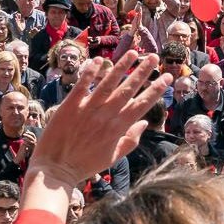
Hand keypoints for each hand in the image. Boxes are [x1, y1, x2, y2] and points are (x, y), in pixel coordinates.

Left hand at [25, 55, 164, 188]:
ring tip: (132, 52)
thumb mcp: (113, 157)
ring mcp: (88, 109)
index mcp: (119, 128)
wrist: (56, 170)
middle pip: (129, 89)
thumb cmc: (85, 165)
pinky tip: (99, 60)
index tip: (167, 77)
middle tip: (153, 56)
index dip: (156, 90)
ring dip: (121, 66)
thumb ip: (131, 140)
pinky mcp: (70, 106)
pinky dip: (91, 72)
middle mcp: (106, 115)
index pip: (142, 104)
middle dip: (143, 71)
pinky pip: (82, 85)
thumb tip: (144, 124)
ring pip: (108, 82)